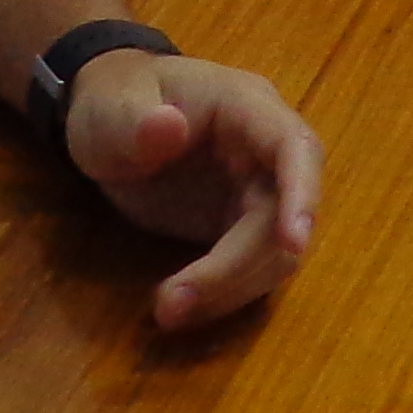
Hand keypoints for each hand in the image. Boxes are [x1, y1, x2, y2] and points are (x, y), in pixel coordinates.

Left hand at [59, 47, 323, 329]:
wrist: (112, 118)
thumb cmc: (116, 100)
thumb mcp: (110, 107)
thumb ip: (134, 120)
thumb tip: (168, 128)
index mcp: (245, 106)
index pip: (294, 147)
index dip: (303, 193)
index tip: (294, 242)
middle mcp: (265, 151)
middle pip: (282, 215)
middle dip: (238, 266)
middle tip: (173, 305)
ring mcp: (257, 190)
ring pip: (272, 251)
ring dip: (229, 288)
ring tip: (167, 311)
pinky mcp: (240, 224)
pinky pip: (249, 264)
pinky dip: (221, 291)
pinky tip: (178, 305)